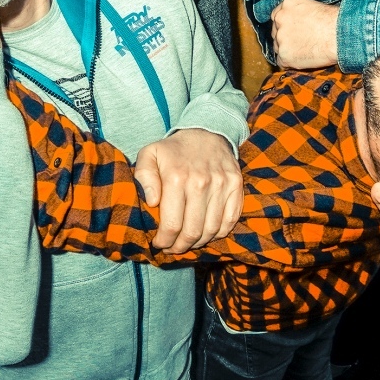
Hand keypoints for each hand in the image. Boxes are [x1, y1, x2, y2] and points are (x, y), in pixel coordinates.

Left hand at [135, 128, 241, 252]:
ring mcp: (222, 185)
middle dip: (180, 246)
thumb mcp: (149, 155)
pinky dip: (218, 234)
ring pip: (211, 230)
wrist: (206, 131)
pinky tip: (206, 233)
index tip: (159, 244)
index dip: (164, 241)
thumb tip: (152, 202)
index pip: (172, 224)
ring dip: (198, 243)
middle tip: (172, 248)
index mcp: (176, 177)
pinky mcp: (236, 186)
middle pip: (193, 232)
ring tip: (187, 242)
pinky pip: (229, 221)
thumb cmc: (173, 150)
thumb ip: (144, 177)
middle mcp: (201, 182)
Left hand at [270, 0, 340, 68]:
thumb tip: (300, 22)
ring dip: (288, 51)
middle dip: (286, 38)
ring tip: (306, 52)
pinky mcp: (284, 55)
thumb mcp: (315, 7)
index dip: (285, 26)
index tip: (292, 31)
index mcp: (288, 4)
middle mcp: (280, 19)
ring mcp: (280, 38)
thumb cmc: (336, 21)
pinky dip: (292, 63)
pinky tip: (305, 60)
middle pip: (276, 32)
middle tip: (301, 43)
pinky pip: (282, 62)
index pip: (277, 16)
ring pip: (278, 47)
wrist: (341, 36)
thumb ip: (301, 14)